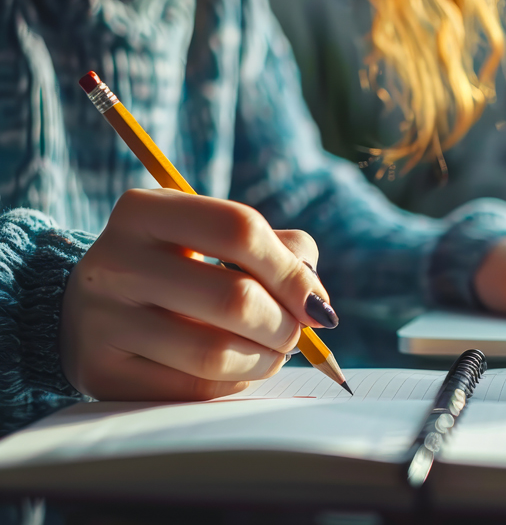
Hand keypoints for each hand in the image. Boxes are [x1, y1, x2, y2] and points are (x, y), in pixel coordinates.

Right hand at [60, 189, 336, 400]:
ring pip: (215, 353)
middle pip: (235, 298)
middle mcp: (115, 261)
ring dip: (265, 360)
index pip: (240, 231)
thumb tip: (315, 301)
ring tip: (272, 353)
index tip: (316, 304)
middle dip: (285, 325)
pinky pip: (194, 390)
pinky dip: (234, 384)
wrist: (92, 308)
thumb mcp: (216, 237)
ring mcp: (102, 320)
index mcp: (146, 211)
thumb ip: (280, 251)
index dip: (292, 273)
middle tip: (294, 334)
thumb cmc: (180, 267)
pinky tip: (237, 370)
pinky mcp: (102, 373)